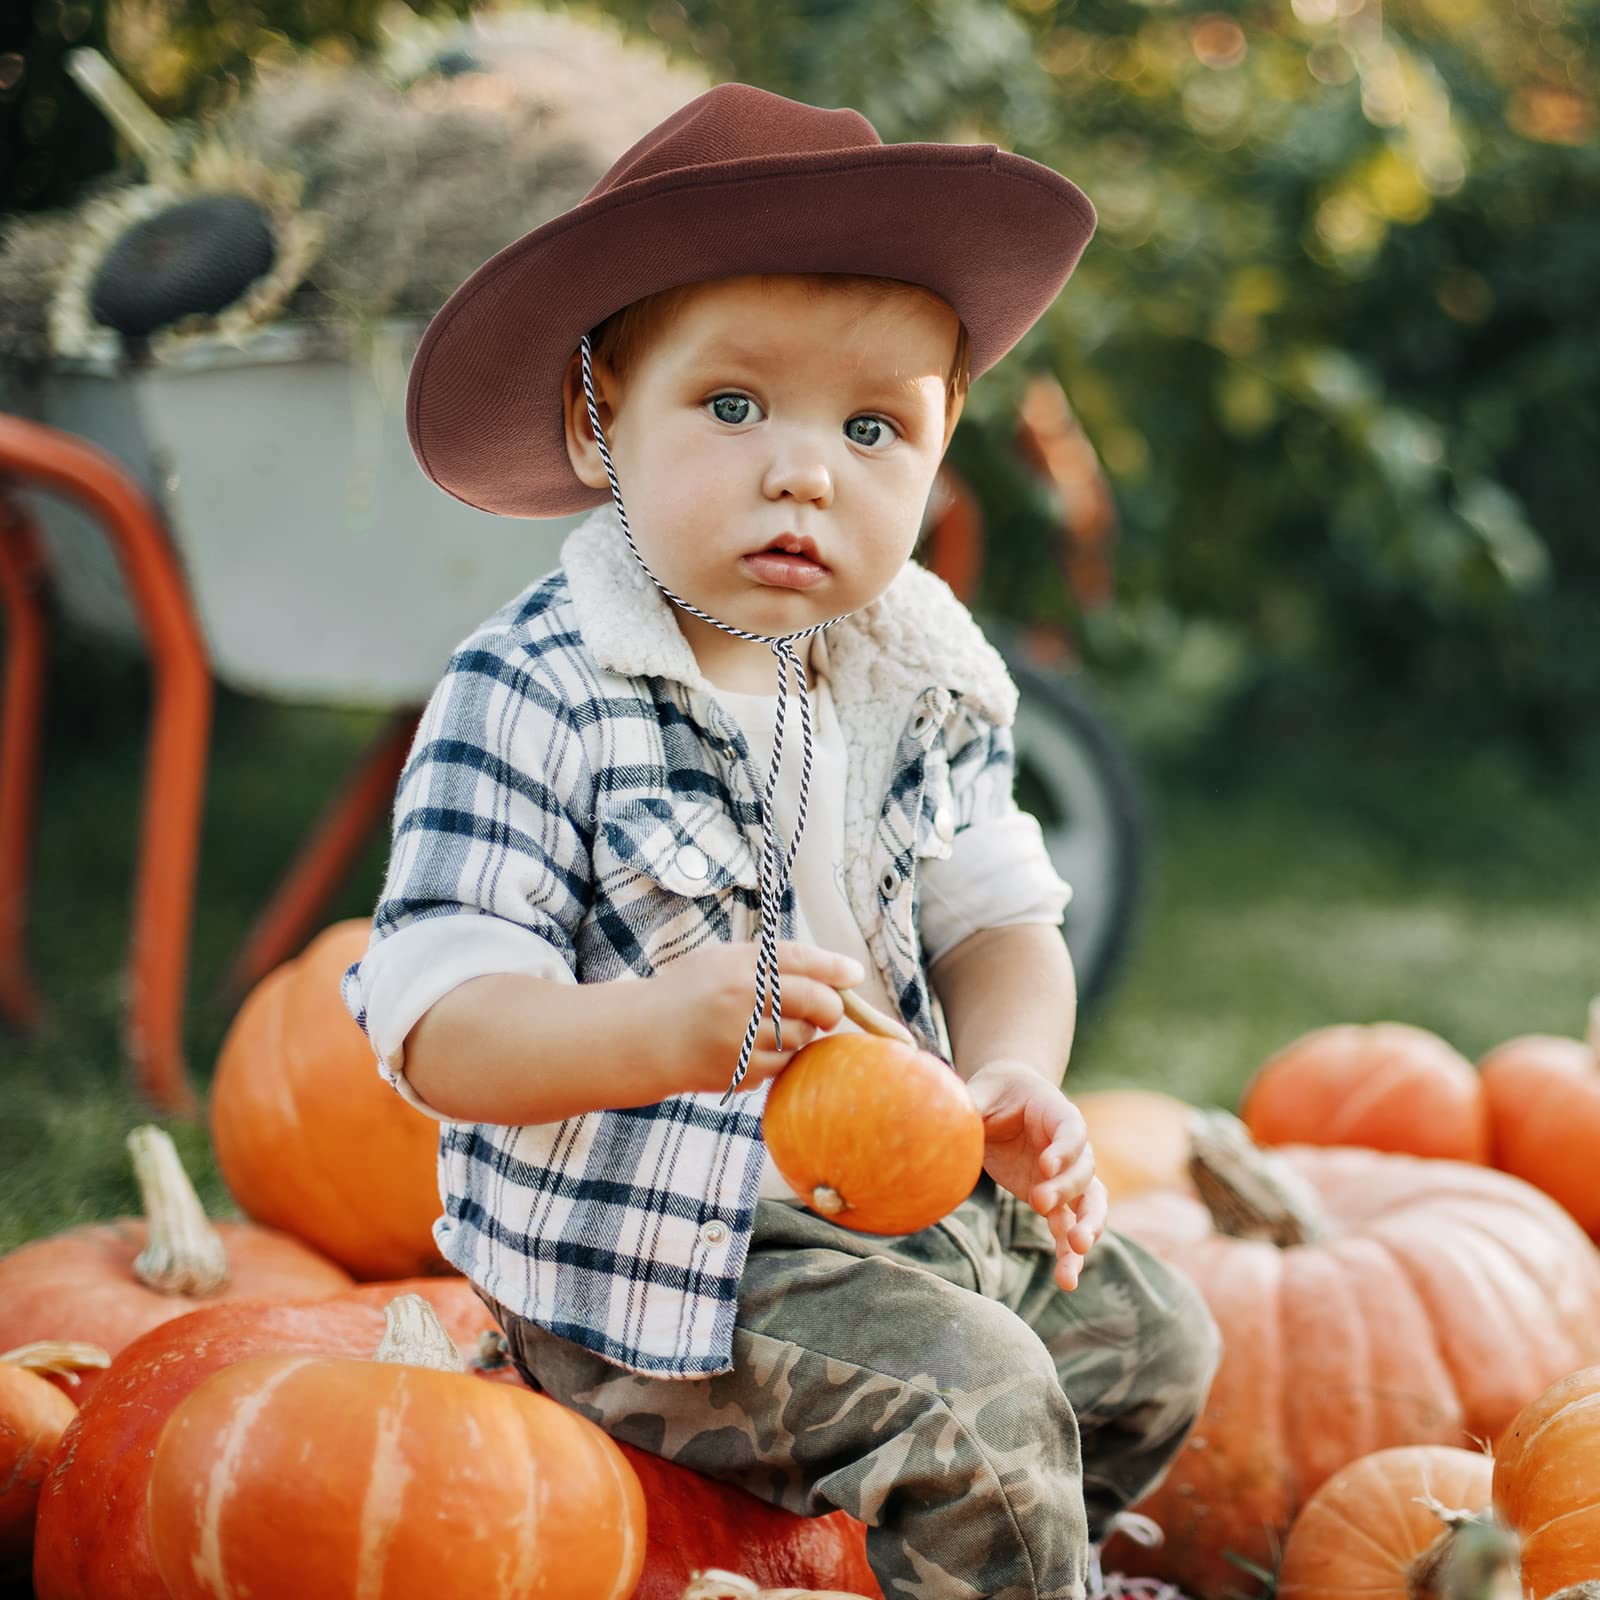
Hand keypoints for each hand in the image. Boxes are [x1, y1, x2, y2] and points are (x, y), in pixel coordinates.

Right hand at [647, 939, 865, 1097]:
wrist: (644, 1038)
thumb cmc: (691, 993)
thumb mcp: (724, 961)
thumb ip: (773, 963)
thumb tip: (836, 975)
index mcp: (739, 963)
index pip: (800, 959)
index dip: (834, 967)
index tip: (855, 974)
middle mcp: (742, 997)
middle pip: (815, 1001)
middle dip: (830, 1008)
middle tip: (827, 1011)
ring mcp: (742, 1037)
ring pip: (802, 1037)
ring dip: (799, 1034)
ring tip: (770, 1028)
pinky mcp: (741, 1072)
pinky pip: (783, 1065)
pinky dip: (778, 1059)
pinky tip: (751, 1050)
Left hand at [965, 1061, 1107, 1291]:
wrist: (1007, 1101)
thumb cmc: (996, 1091)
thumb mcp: (982, 1091)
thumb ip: (971, 1104)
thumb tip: (945, 1115)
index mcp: (1057, 1113)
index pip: (1072, 1130)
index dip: (1064, 1148)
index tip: (1045, 1165)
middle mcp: (1071, 1149)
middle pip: (1083, 1170)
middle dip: (1065, 1189)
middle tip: (1039, 1203)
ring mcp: (1066, 1178)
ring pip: (1090, 1204)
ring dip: (1088, 1227)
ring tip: (1077, 1250)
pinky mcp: (1055, 1201)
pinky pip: (1069, 1227)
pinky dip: (1070, 1253)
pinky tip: (1068, 1280)